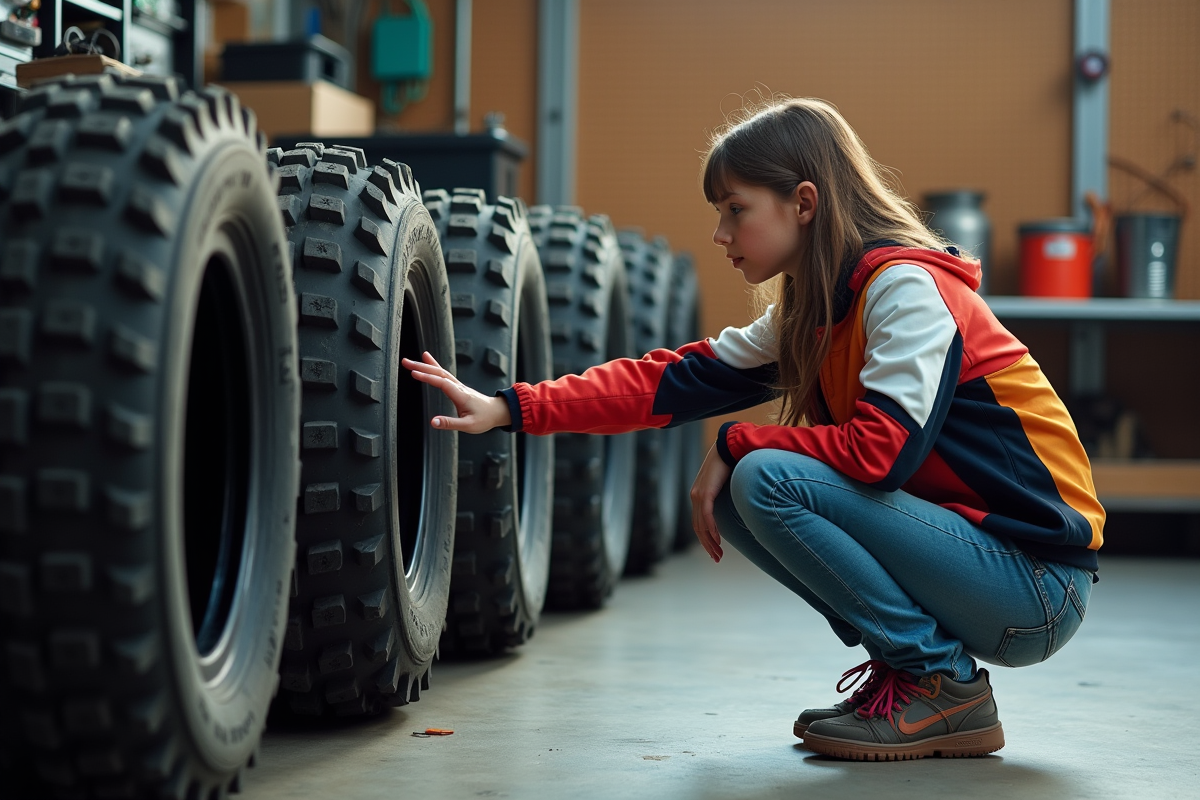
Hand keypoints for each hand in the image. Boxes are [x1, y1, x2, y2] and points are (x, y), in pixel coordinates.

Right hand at [402, 351, 512, 432]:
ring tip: (411, 360)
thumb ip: (450, 424)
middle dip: (421, 367)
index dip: (428, 377)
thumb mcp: (468, 426)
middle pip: (438, 373)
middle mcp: (458, 387)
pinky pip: (444, 374)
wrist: (497, 411)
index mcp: (460, 395)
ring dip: (425, 365)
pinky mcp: (457, 386)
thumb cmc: (484, 419)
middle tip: (405, 362)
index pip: (442, 383)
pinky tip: (427, 360)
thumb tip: (432, 422)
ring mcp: (458, 385)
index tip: (413, 373)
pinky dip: (434, 366)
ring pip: (440, 372)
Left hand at [690, 444, 730, 562]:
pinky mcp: (705, 492)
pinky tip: (717, 540)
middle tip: (716, 558)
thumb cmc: (731, 464)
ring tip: (718, 554)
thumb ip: (727, 497)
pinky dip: (711, 529)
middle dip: (708, 545)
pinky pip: (706, 516)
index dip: (706, 538)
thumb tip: (739, 507)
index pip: (699, 523)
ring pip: (701, 525)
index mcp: (699, 495)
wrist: (727, 447)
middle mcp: (695, 496)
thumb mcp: (727, 485)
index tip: (715, 551)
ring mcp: (698, 495)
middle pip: (698, 527)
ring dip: (710, 542)